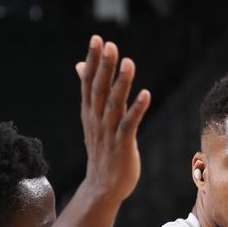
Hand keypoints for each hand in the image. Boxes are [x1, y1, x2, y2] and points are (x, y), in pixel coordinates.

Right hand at [77, 35, 150, 202]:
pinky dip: (137, 109)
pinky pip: (130, 124)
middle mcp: (97, 120)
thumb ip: (89, 91)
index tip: (97, 39)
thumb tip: (81, 65)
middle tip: (109, 44)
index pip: (89, 82)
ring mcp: (109, 132)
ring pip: (114, 104)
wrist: (102, 186)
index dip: (93, 60)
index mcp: (90, 112)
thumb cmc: (102, 149)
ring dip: (121, 83)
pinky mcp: (123, 145)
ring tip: (128, 62)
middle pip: (99, 89)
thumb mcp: (92, 118)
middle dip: (104, 66)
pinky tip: (146, 94)